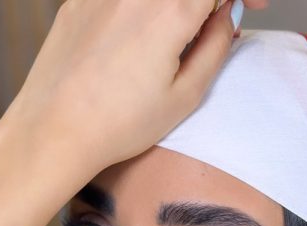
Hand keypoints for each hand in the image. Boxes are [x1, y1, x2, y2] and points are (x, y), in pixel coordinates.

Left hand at [0, 0, 253, 175]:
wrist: (54, 132)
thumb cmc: (117, 125)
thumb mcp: (184, 97)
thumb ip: (215, 47)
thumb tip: (224, 16)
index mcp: (170, 11)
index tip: (252, 4)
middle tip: (212, 17)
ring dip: (174, 6)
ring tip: (173, 34)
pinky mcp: (79, 0)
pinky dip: (141, 7)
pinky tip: (137, 37)